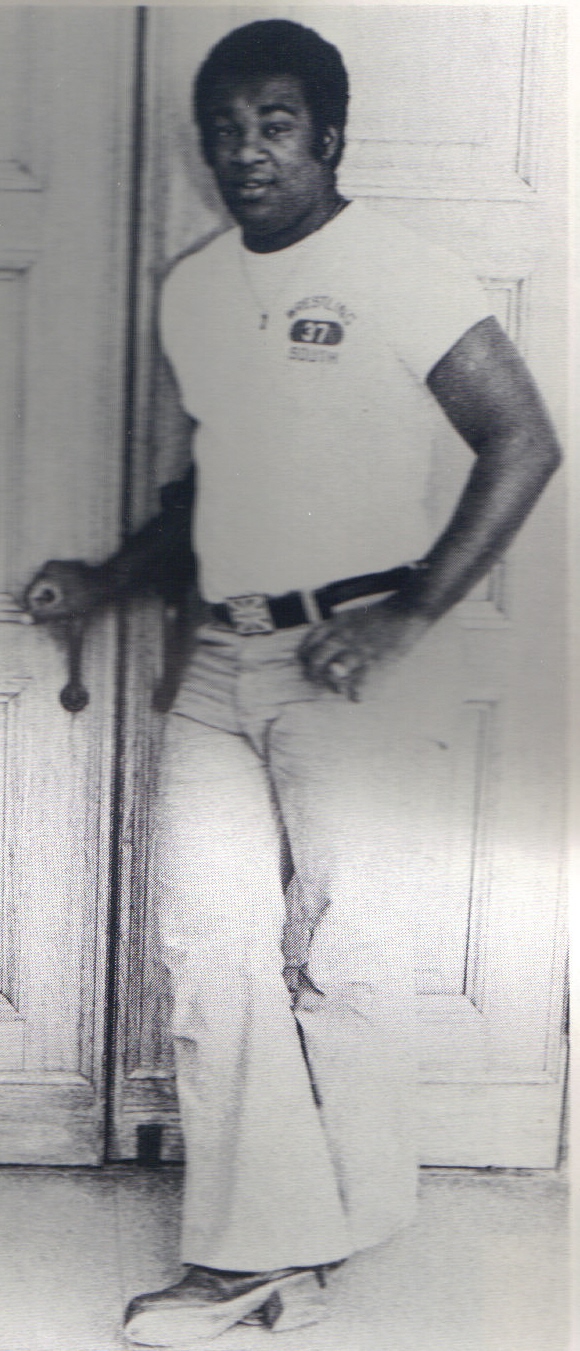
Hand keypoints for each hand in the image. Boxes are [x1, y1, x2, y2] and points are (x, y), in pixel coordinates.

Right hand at [24, 560, 103, 622]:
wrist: (109, 581)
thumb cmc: (87, 595)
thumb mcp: (63, 609)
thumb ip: (42, 615)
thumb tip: (23, 619)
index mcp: (46, 574)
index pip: (30, 595)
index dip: (38, 609)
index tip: (52, 615)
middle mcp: (49, 566)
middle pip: (38, 591)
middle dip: (47, 603)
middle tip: (62, 612)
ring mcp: (58, 565)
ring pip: (48, 588)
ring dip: (55, 599)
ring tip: (69, 605)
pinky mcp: (66, 567)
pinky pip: (56, 583)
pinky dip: (61, 592)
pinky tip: (73, 598)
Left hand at [298, 599, 428, 699]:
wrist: (408, 610)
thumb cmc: (382, 615)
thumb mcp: (352, 615)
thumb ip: (337, 627)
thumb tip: (324, 642)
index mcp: (337, 624)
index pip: (309, 642)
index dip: (303, 657)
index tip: (306, 665)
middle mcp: (344, 636)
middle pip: (316, 659)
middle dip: (312, 674)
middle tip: (318, 682)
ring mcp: (359, 649)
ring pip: (332, 672)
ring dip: (332, 685)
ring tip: (337, 689)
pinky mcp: (375, 661)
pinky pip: (359, 685)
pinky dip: (355, 695)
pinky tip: (356, 696)